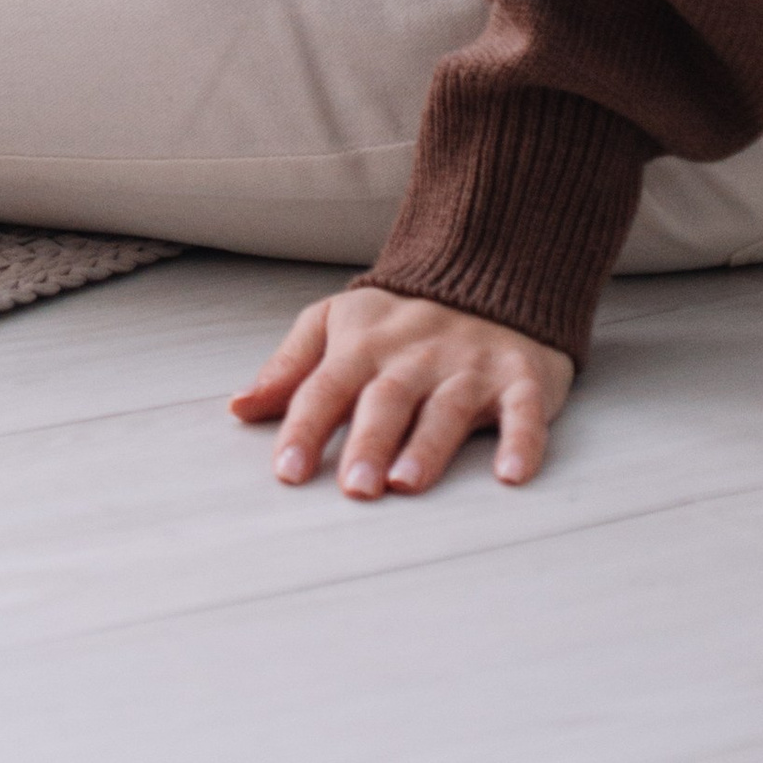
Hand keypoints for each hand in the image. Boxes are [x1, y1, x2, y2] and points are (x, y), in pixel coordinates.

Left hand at [232, 284, 573, 496]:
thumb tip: (238, 409)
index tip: (287, 472)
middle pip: (385, 400)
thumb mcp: (334, 325)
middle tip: (353, 490)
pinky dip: (521, 442)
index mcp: (363, 344)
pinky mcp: (520, 377)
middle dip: (367, 444)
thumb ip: (289, 368)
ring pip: (446, 407)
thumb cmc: (398, 319)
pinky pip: (524, 411)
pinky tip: (511, 476)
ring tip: (407, 483)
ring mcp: (469, 365)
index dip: (305, 428)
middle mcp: (414, 355)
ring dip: (428, 447)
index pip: (325, 387)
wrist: (486, 272)